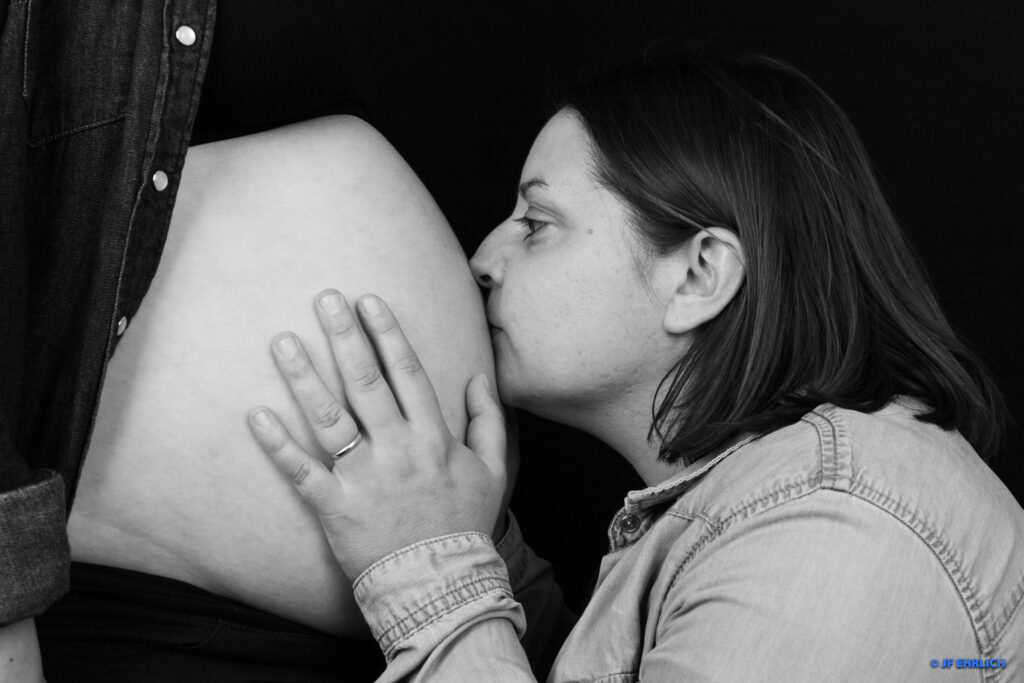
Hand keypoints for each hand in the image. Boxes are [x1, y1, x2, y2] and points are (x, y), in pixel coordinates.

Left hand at [248, 290, 506, 578]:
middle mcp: (397, 449)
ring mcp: (363, 477)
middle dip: (344, 337)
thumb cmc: (464, 524)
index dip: (387, 334)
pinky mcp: (335, 507)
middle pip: (365, 383)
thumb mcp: (494, 471)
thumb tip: (479, 377)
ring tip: (282, 341)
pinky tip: (256, 415)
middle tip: (324, 299)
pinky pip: (301, 472)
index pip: (407, 373)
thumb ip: (488, 421)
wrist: (440, 585)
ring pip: (328, 418)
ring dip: (304, 377)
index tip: (369, 301)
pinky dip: (277, 445)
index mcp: (432, 437)